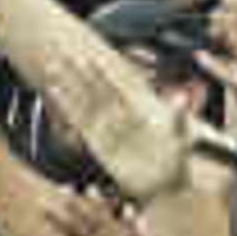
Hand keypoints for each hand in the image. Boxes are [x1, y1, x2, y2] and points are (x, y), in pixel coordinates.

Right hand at [51, 52, 189, 204]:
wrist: (164, 182)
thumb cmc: (176, 157)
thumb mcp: (182, 137)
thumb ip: (180, 119)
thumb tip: (183, 99)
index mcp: (140, 107)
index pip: (120, 84)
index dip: (107, 71)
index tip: (94, 56)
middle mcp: (120, 113)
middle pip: (97, 87)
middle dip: (82, 71)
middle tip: (66, 53)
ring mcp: (107, 125)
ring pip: (84, 100)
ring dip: (69, 84)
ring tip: (53, 65)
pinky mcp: (96, 141)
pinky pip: (78, 121)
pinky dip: (66, 107)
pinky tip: (53, 90)